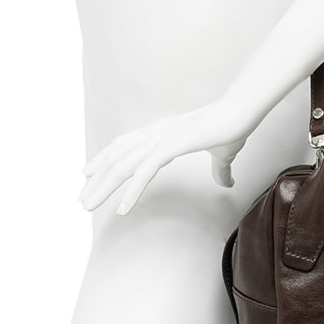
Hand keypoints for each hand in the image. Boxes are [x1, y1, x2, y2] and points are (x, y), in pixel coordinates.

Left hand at [78, 97, 254, 215]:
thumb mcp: (222, 155)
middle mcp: (154, 134)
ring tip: (88, 206)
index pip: (124, 146)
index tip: (89, 175)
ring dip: (103, 188)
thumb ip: (219, 169)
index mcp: (161, 133)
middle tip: (81, 200)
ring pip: (123, 166)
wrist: (242, 113)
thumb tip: (226, 183)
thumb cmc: (232, 128)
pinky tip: (122, 209)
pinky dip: (131, 191)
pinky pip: (144, 172)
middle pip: (116, 158)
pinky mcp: (170, 146)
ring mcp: (160, 139)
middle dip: (96, 180)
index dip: (105, 160)